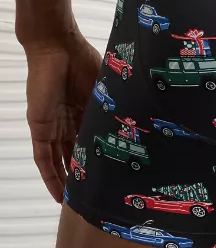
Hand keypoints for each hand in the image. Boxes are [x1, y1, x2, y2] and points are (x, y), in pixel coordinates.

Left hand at [24, 34, 101, 202]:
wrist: (57, 46)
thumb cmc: (81, 59)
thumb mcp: (106, 88)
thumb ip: (117, 103)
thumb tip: (144, 115)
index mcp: (84, 112)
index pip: (92, 142)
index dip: (100, 158)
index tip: (113, 174)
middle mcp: (67, 122)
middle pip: (74, 155)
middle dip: (83, 174)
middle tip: (97, 194)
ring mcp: (52, 126)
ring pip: (59, 161)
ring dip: (66, 182)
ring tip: (78, 202)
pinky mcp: (40, 128)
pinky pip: (43, 158)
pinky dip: (50, 176)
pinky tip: (58, 194)